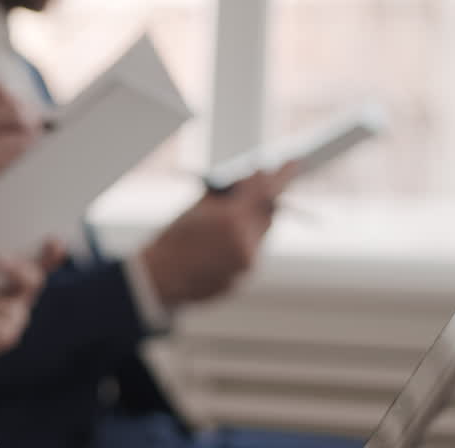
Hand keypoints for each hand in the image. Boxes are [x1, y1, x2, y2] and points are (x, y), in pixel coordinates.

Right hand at [0, 82, 40, 232]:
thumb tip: (24, 110)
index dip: (16, 101)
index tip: (23, 117)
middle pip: (13, 106)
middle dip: (29, 120)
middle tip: (34, 136)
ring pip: (22, 129)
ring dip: (31, 141)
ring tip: (26, 155)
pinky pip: (20, 154)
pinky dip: (26, 160)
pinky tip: (19, 169)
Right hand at [141, 162, 295, 306]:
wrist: (160, 278)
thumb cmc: (174, 240)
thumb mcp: (197, 208)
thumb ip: (228, 195)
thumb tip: (251, 178)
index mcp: (231, 219)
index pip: (266, 190)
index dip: (282, 175)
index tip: (294, 162)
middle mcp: (244, 241)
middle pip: (268, 214)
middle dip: (264, 203)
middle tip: (252, 197)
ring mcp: (246, 262)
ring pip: (260, 236)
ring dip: (251, 225)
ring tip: (222, 230)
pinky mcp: (244, 278)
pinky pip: (251, 254)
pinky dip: (242, 246)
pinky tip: (218, 250)